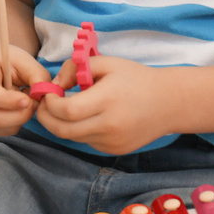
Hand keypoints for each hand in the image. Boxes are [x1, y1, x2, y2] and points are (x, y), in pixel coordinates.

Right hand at [0, 41, 50, 135]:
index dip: (9, 101)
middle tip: (34, 102)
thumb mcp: (22, 60)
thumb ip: (36, 75)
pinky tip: (16, 108)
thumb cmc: (5, 61)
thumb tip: (45, 95)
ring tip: (24, 100)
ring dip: (20, 118)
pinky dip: (16, 123)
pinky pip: (3, 131)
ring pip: (0, 128)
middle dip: (20, 115)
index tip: (28, 99)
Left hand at [36, 56, 169, 153]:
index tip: (49, 93)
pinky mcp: (115, 150)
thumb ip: (75, 68)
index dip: (49, 103)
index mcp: (107, 100)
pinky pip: (87, 142)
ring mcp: (113, 142)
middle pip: (62, 130)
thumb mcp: (106, 63)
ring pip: (73, 137)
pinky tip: (88, 117)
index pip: (65, 111)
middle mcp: (109, 126)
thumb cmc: (135, 79)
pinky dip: (79, 131)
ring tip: (66, 108)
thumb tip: (55, 84)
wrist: (169, 103)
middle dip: (45, 118)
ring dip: (61, 124)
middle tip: (44, 105)